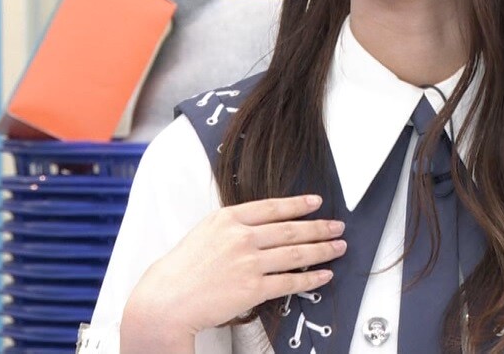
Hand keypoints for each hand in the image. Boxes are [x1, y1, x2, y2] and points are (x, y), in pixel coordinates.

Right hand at [119, 194, 346, 353]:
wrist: (166, 300)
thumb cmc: (179, 271)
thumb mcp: (204, 233)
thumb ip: (231, 227)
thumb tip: (259, 228)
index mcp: (227, 219)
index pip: (272, 207)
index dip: (298, 204)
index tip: (315, 202)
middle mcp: (241, 237)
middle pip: (290, 229)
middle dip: (319, 227)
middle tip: (337, 226)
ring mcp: (249, 262)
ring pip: (296, 254)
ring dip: (322, 250)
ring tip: (337, 247)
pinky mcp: (253, 289)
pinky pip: (290, 282)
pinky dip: (311, 279)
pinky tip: (323, 275)